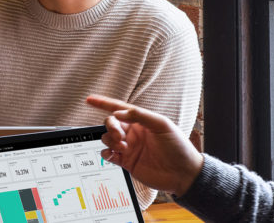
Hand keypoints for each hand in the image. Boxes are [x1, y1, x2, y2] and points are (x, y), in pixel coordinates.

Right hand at [86, 94, 203, 196]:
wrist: (183, 173)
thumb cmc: (177, 146)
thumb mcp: (162, 124)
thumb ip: (140, 115)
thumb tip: (118, 113)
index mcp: (141, 121)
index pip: (119, 108)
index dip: (103, 103)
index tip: (89, 100)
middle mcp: (133, 132)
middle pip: (110, 123)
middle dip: (110, 126)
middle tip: (119, 135)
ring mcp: (129, 147)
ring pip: (107, 138)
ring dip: (110, 140)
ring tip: (123, 147)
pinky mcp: (126, 162)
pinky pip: (108, 154)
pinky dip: (106, 152)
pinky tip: (113, 153)